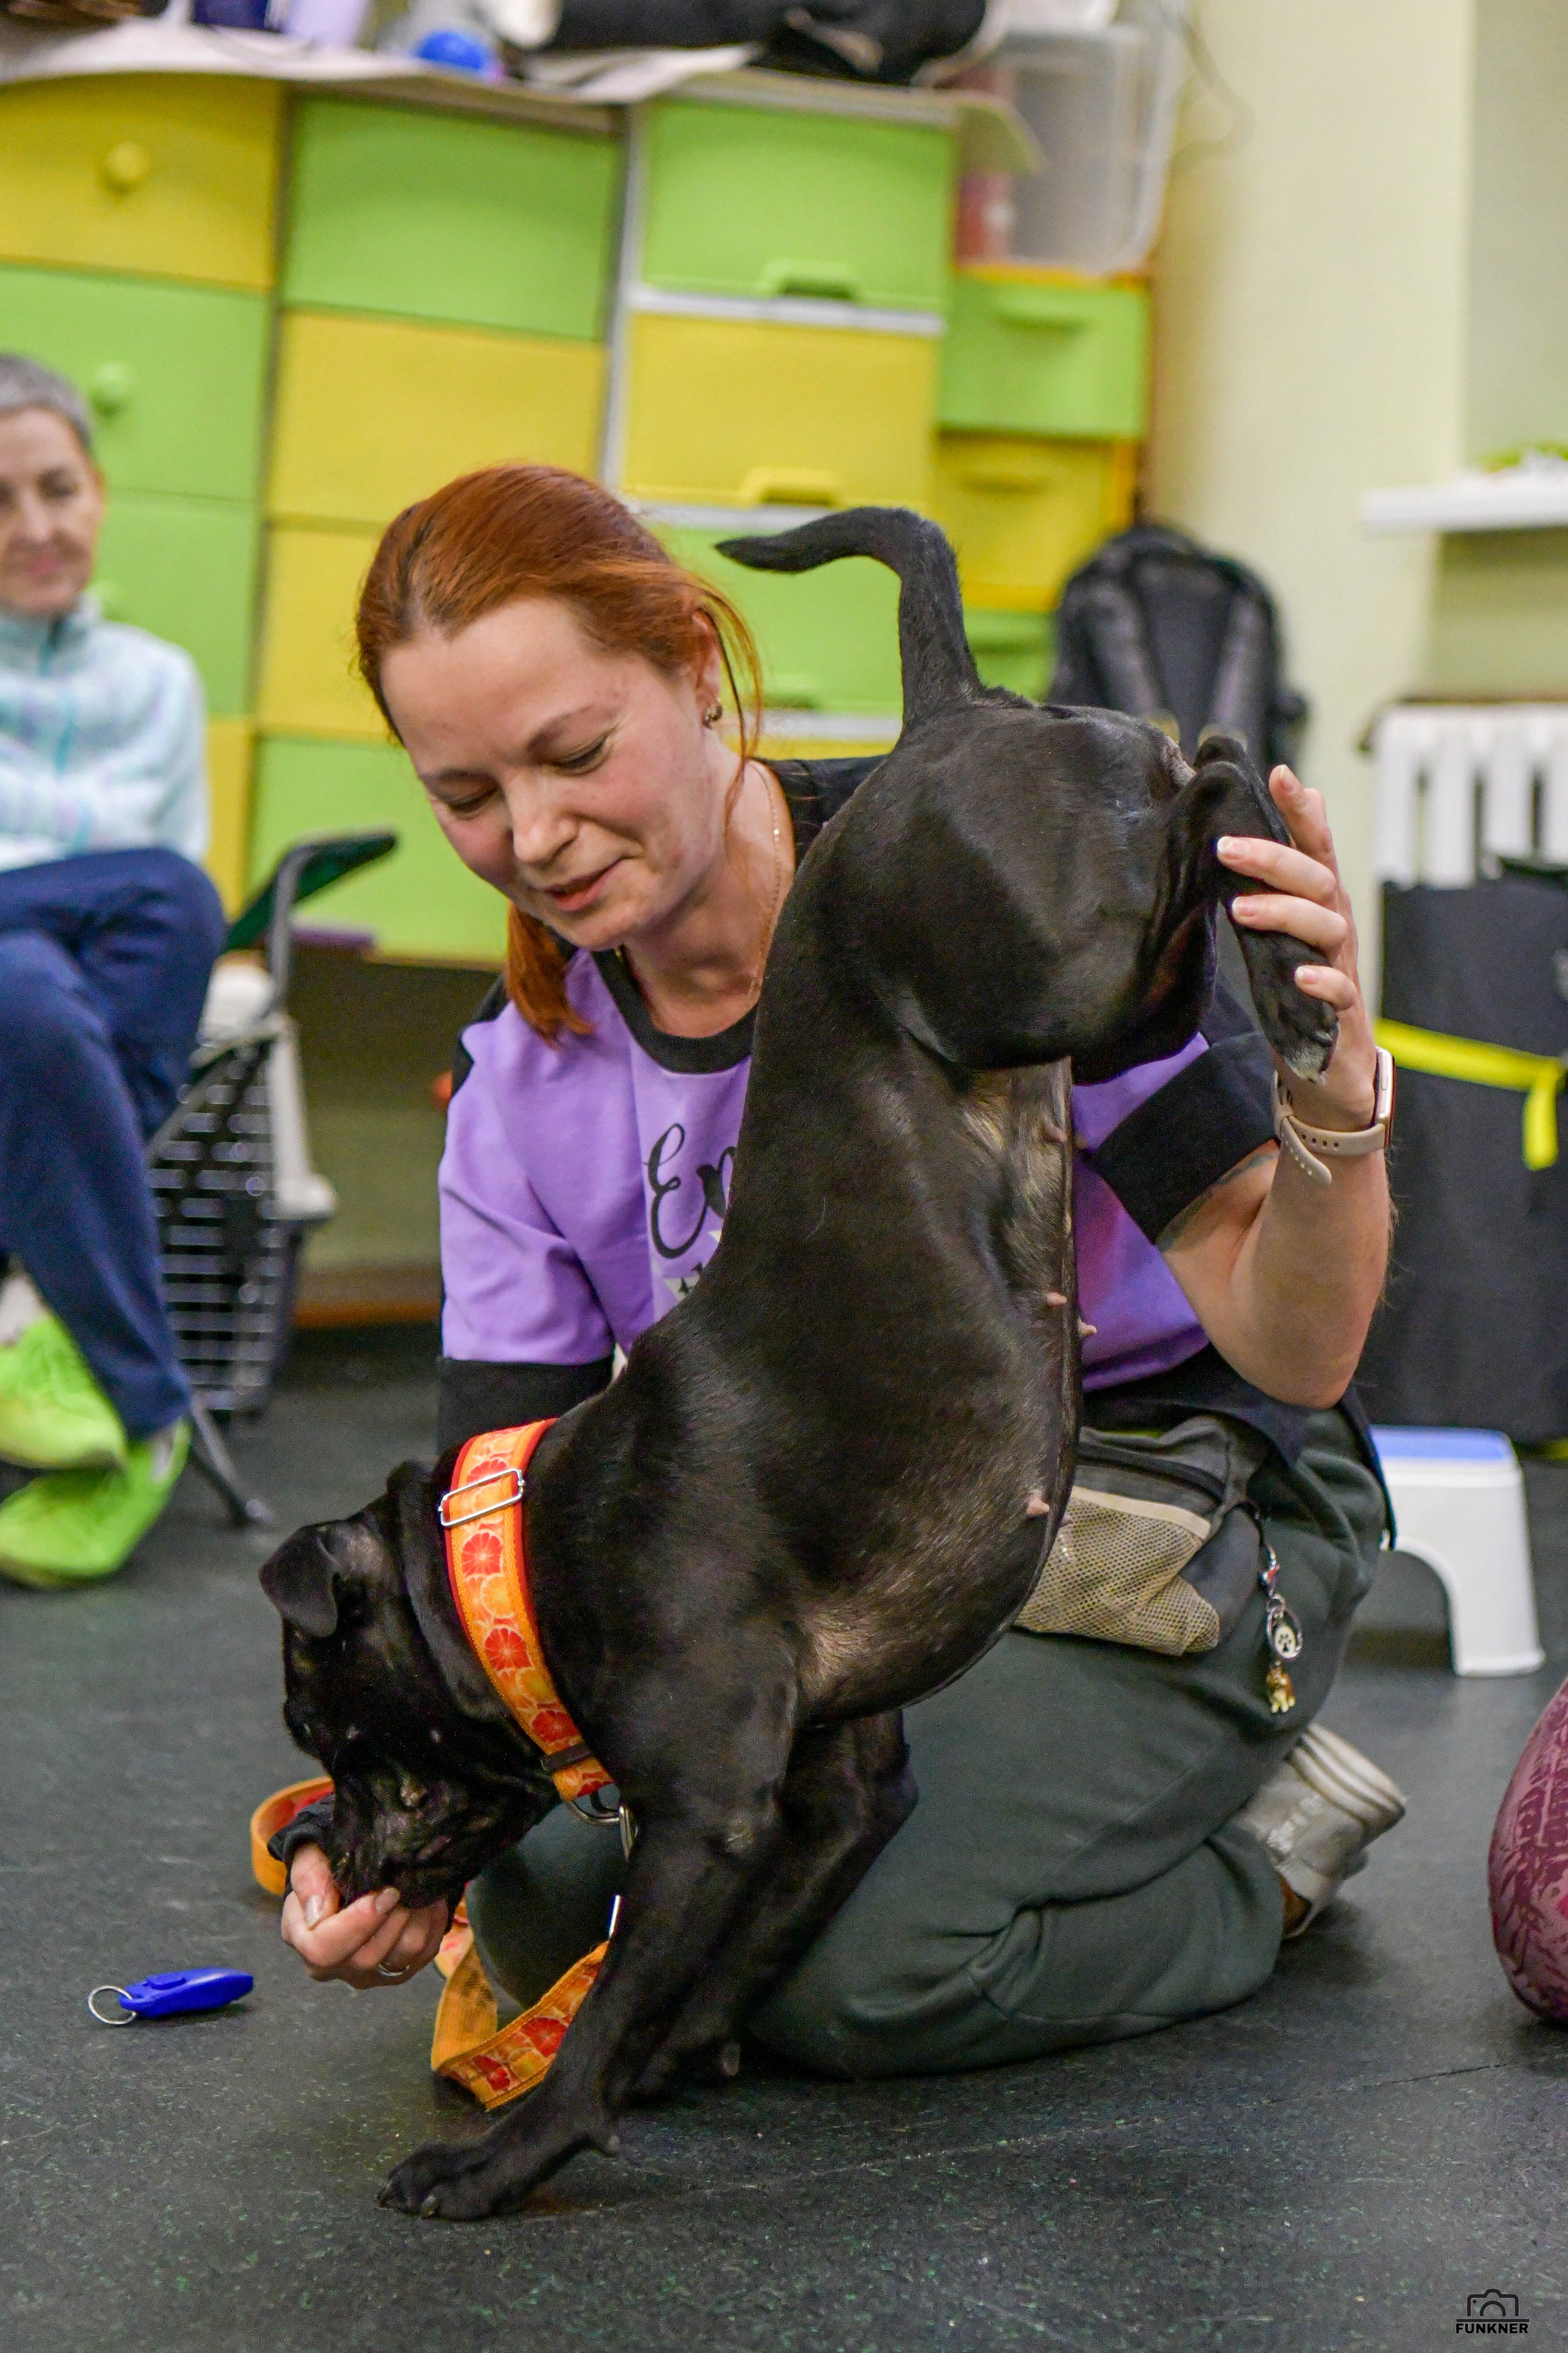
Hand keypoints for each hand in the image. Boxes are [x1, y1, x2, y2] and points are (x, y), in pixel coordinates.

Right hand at [281, 1843, 449, 1989]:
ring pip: (401, 1958)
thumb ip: (309, 1880)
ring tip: (419, 1888)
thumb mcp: (308, 1859)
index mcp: (306, 1943)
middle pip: (367, 1958)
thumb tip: (318, 1915)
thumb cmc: (326, 1865)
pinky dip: (431, 1925)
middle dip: (393, 1918)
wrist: (348, 1873)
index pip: (326, 1949)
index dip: (358, 1923)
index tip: (385, 1893)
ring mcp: (369, 1973)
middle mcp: (336, 1968)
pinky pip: (424, 1954)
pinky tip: (429, 1899)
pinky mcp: (399, 1970)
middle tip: (406, 1885)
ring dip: (417, 1919)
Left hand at [1218, 765, 1377, 1127]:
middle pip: (1317, 880)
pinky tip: (1300, 977)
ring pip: (1328, 928)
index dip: (1301, 810)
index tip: (1278, 773)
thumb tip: (1261, 825)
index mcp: (1319, 903)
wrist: (1327, 1067)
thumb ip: (1276, 880)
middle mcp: (1335, 927)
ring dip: (1285, 913)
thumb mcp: (1282, 928)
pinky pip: (1340, 992)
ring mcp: (1341, 968)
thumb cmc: (1297, 986)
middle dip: (1274, 858)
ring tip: (1240, 907)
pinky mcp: (1341, 1014)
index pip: (1315, 846)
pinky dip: (1322, 981)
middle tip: (1223, 846)